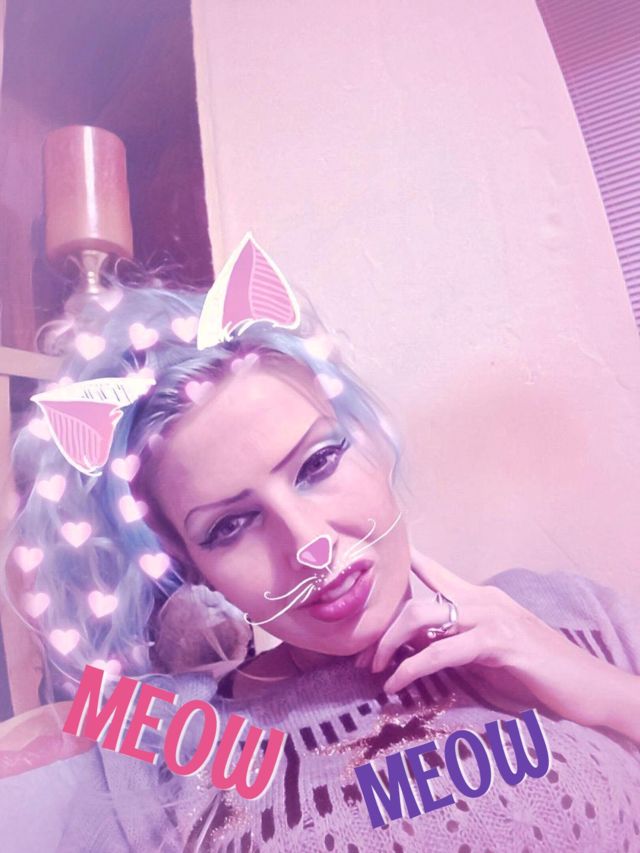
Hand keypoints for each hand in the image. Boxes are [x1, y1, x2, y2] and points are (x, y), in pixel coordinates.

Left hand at [356, 550, 639, 742]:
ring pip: (424, 616)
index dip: (406, 562)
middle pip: (416, 599)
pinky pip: (444, 650)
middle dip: (384, 628)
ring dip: (391, 644)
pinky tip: (398, 683)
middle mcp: (483, 599)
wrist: (587, 687)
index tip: (379, 557)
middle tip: (365, 658)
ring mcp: (492, 618)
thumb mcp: (486, 655)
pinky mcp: (500, 643)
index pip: (434, 572)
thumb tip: (413, 646)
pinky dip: (413, 667)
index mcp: (480, 598)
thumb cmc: (536, 673)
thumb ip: (454, 642)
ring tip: (376, 671)